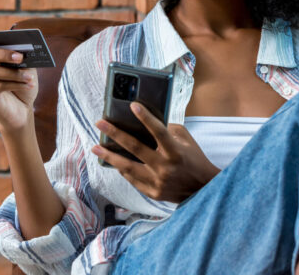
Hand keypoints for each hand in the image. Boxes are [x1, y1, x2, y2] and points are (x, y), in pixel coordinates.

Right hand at [0, 20, 38, 133]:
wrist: (22, 112)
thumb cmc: (22, 87)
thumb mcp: (25, 70)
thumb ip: (22, 60)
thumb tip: (23, 53)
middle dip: (4, 54)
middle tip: (21, 57)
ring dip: (15, 74)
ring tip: (30, 77)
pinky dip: (16, 84)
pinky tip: (28, 85)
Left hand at [92, 102, 219, 202]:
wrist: (203, 189)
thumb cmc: (194, 159)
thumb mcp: (186, 140)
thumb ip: (168, 130)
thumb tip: (146, 121)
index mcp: (175, 151)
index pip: (159, 131)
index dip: (146, 118)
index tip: (133, 105)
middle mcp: (165, 167)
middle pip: (136, 148)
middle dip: (115, 134)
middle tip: (100, 123)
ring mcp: (158, 182)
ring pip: (128, 167)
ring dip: (110, 156)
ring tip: (95, 147)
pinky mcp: (153, 193)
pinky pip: (132, 179)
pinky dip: (122, 169)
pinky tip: (112, 161)